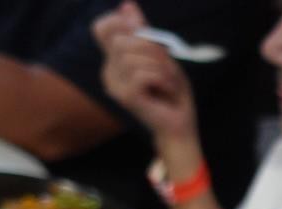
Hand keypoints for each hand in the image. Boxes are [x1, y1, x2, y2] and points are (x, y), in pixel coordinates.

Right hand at [93, 1, 196, 139]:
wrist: (180, 124)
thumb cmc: (171, 91)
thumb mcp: (160, 56)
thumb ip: (143, 32)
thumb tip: (127, 4)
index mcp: (114, 60)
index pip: (101, 28)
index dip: (121, 23)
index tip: (143, 30)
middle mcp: (109, 72)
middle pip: (122, 40)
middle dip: (151, 48)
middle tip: (167, 65)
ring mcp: (115, 85)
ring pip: (133, 56)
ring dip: (160, 66)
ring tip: (169, 80)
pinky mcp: (125, 97)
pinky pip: (142, 73)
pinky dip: (161, 78)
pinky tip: (167, 89)